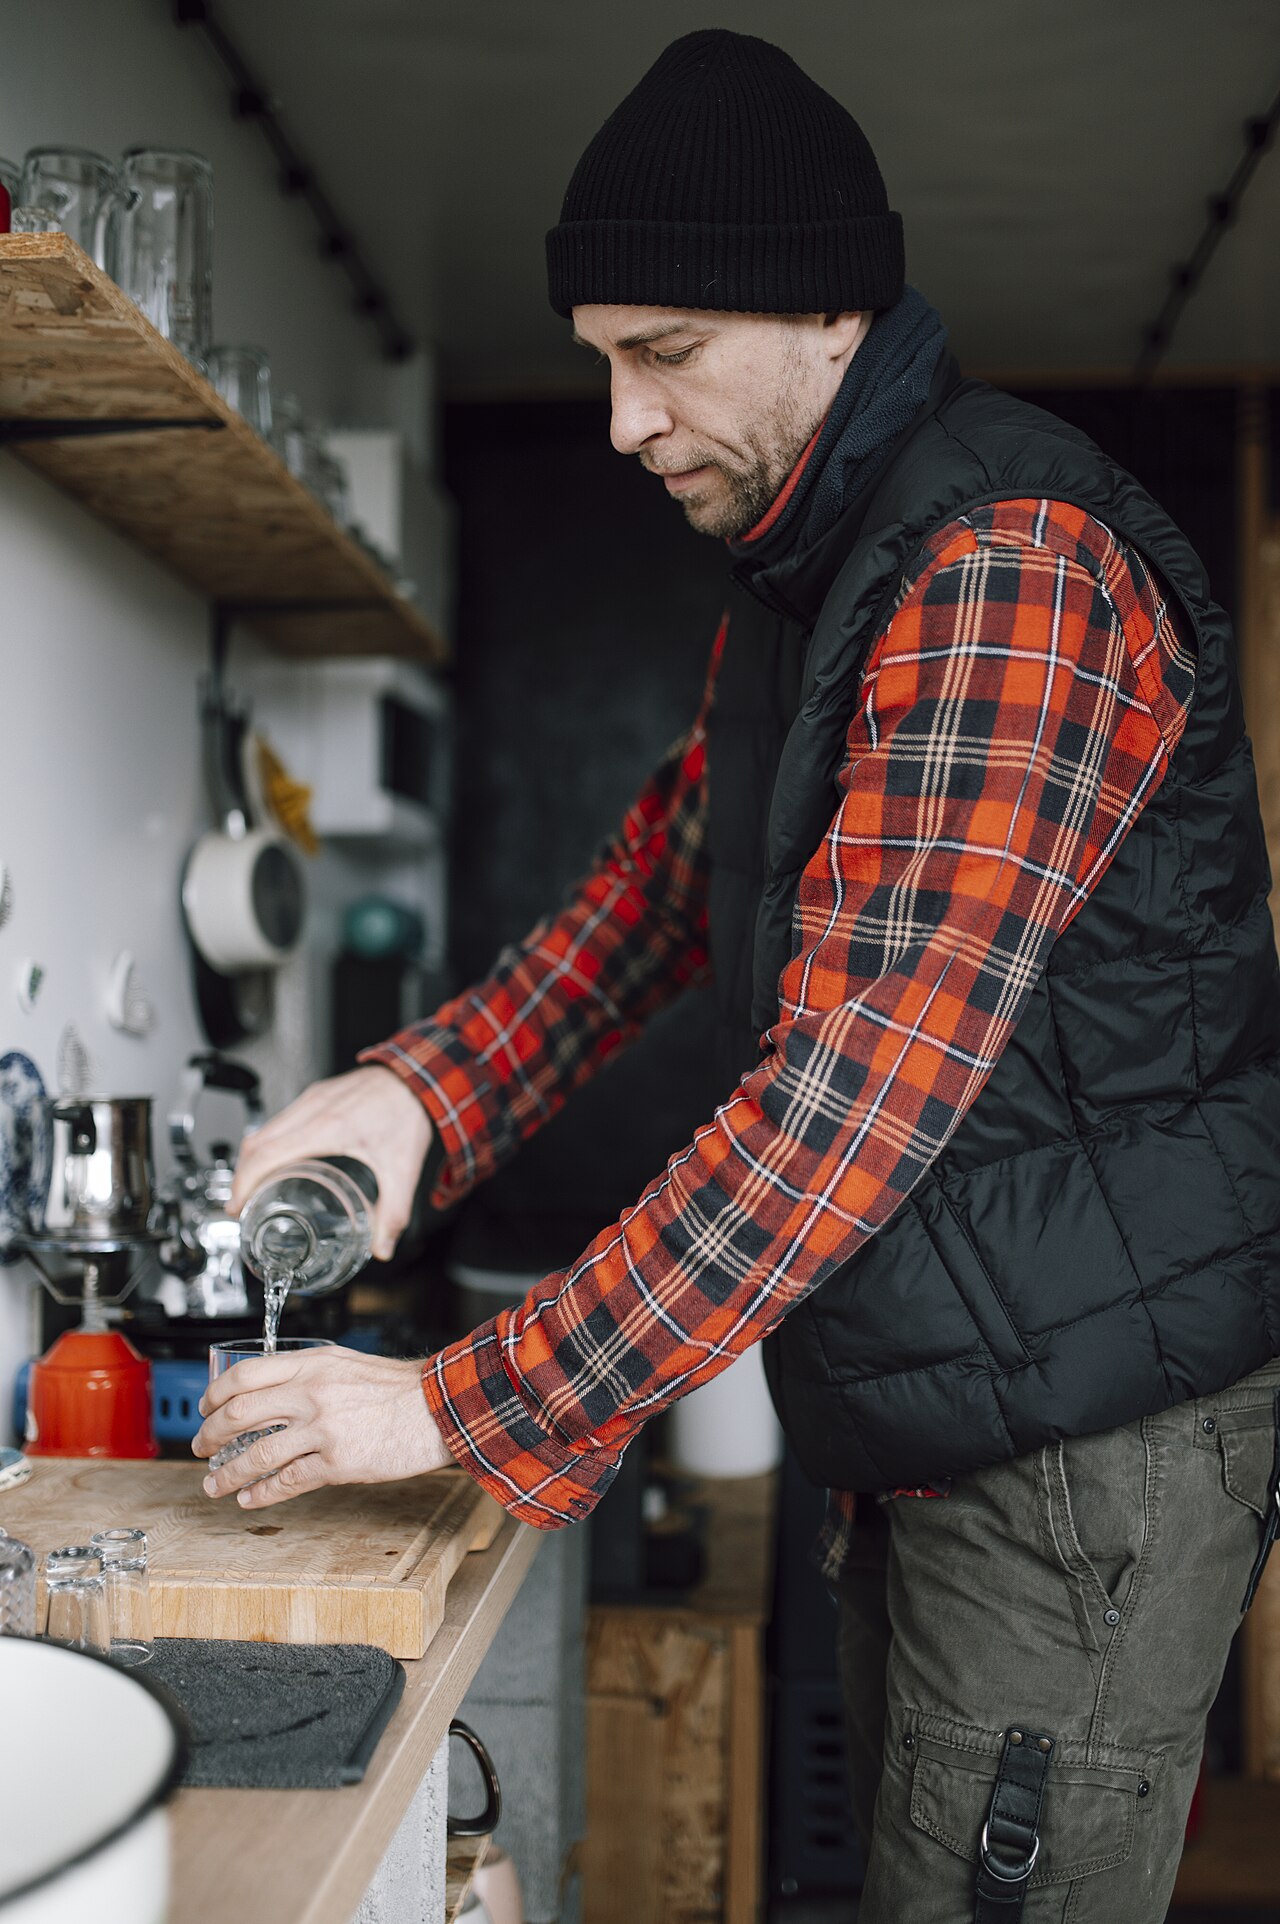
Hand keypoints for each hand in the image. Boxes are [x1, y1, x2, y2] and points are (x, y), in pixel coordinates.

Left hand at [192, 1344, 453, 1508]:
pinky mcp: (337, 1464)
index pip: (244, 1375)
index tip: (205, 1408)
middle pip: (239, 1414)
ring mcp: (323, 1430)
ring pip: (257, 1454)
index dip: (214, 1394)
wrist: (437, 1408)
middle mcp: (311, 1394)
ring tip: (214, 1483)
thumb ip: (305, 1373)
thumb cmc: (396, 1387)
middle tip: (201, 1447)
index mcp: (311, 1365)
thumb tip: (267, 1391)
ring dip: (227, 1472)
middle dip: (210, 1434)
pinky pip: (287, 1481)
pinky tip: (248, 1498)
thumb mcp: (344, 1362)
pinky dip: (260, 1493)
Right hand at [230, 1064, 432, 1260]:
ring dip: (251, 1159)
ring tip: (253, 1188)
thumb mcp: (402, 1167)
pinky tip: (277, 1161)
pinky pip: (279, 1119)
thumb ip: (393, 1212)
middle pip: (255, 1142)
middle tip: (239, 1205)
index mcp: (327, 1127)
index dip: (244, 1183)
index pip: (266, 1153)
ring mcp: (311, 1099)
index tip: (236, 1207)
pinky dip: (267, 1143)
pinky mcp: (316, 1095)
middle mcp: (312, 1109)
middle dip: (240, 1177)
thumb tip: (383, 1247)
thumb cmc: (408, 1111)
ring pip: (263, 1129)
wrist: (418, 1075)